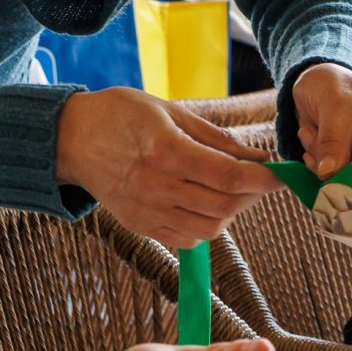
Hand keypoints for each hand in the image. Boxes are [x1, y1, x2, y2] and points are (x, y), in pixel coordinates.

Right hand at [53, 87, 282, 247]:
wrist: (69, 139)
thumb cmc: (119, 115)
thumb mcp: (169, 111)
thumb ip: (215, 138)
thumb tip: (257, 157)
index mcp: (165, 151)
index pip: (229, 176)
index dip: (263, 179)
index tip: (282, 174)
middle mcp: (155, 186)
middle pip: (224, 207)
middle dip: (252, 195)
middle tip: (258, 179)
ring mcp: (146, 211)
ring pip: (209, 230)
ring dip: (231, 213)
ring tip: (230, 191)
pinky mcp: (139, 226)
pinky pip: (186, 239)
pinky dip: (205, 226)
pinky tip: (202, 203)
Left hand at [290, 63, 351, 178]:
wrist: (316, 87)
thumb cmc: (333, 84)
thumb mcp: (333, 104)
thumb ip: (334, 139)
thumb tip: (329, 174)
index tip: (349, 180)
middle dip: (347, 167)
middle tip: (317, 159)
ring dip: (329, 164)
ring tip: (308, 134)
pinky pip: (347, 178)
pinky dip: (323, 166)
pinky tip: (310, 141)